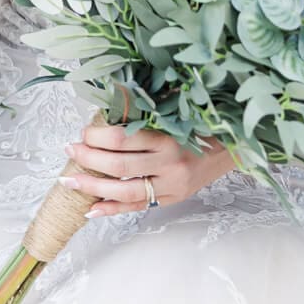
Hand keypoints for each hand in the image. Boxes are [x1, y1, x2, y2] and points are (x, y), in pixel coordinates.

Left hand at [58, 122, 238, 217]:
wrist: (234, 148)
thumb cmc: (201, 124)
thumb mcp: (177, 109)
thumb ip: (147, 106)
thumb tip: (112, 93)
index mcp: (170, 135)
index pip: (124, 138)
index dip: (97, 135)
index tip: (84, 131)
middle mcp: (170, 162)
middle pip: (119, 165)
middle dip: (88, 158)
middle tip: (69, 150)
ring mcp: (171, 185)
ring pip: (125, 190)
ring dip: (93, 186)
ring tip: (69, 180)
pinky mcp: (172, 199)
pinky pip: (137, 207)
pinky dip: (112, 209)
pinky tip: (91, 209)